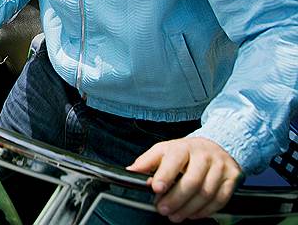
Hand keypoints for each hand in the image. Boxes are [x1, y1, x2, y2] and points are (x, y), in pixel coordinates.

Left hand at [127, 137, 241, 221]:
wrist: (216, 146)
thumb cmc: (185, 152)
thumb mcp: (164, 151)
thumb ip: (147, 161)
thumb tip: (131, 171)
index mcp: (183, 147)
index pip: (174, 160)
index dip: (165, 175)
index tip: (156, 188)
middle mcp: (204, 155)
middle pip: (191, 181)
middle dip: (175, 199)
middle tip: (163, 210)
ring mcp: (220, 166)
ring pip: (206, 193)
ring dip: (189, 209)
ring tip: (175, 216)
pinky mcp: (232, 178)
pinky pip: (220, 199)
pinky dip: (205, 211)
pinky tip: (193, 214)